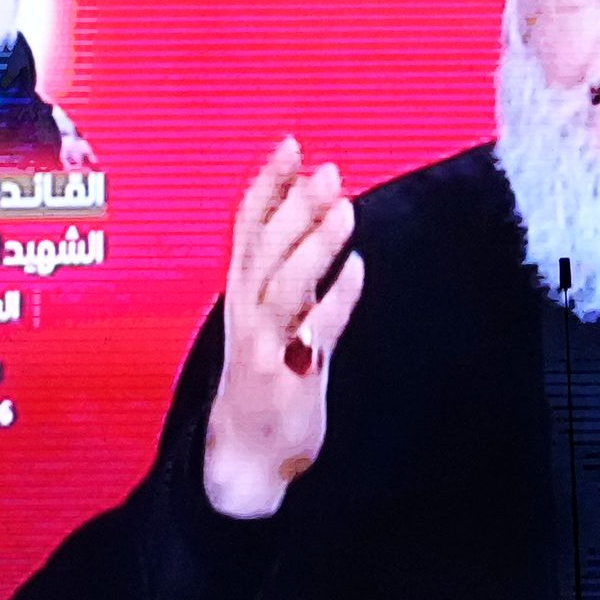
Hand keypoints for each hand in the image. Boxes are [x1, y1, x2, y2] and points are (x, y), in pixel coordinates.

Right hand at [199, 139, 366, 519]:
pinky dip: (334, 301)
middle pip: (265, 247)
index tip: (291, 145)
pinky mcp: (281, 377)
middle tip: (328, 171)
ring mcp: (261, 344)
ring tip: (344, 209)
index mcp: (241, 291)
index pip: (247, 224)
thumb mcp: (273, 315)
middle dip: (295, 206)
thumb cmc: (265, 381)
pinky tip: (358, 270)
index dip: (268, 183)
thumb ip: (290, 268)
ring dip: (314, 245)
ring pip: (284, 284)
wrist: (246, 454)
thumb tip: (311, 212)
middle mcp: (246, 312)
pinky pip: (311, 333)